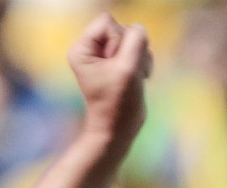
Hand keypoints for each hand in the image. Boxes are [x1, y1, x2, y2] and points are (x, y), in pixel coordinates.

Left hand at [68, 14, 151, 145]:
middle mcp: (92, 49)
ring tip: (132, 78)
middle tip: (125, 74)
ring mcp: (107, 55)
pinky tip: (138, 78)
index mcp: (82, 49)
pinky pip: (141, 48)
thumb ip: (136, 40)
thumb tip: (139, 28)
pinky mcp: (121, 62)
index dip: (117, 40)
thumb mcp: (127, 67)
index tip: (114, 64)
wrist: (119, 128)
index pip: (107, 21)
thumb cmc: (117, 102)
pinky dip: (143, 63)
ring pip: (135, 38)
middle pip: (123, 28)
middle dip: (131, 50)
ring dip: (140, 58)